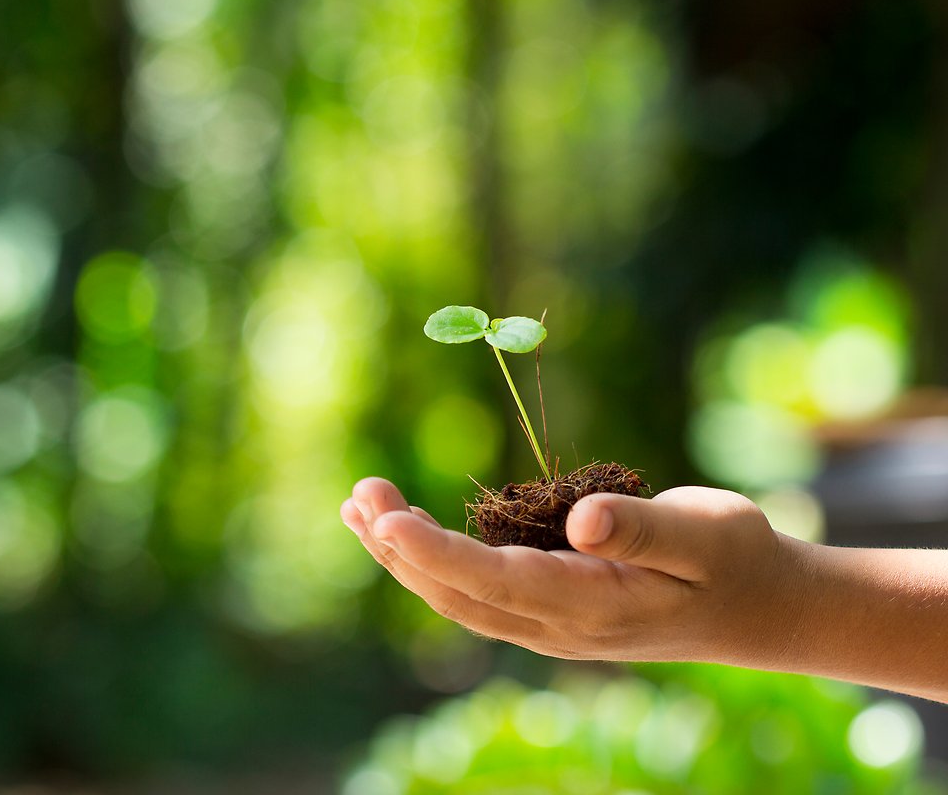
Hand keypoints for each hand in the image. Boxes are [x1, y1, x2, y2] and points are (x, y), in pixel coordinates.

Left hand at [341, 477, 804, 665]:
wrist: (761, 609)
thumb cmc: (738, 559)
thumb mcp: (708, 534)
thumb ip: (644, 529)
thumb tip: (582, 521)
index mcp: (592, 606)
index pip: (493, 581)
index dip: (434, 552)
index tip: (384, 518)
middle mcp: (559, 627)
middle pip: (457, 596)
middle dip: (399, 548)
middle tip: (360, 492)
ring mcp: (551, 628)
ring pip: (458, 599)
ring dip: (405, 557)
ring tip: (360, 508)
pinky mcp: (550, 614)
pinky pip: (476, 594)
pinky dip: (432, 562)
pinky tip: (407, 534)